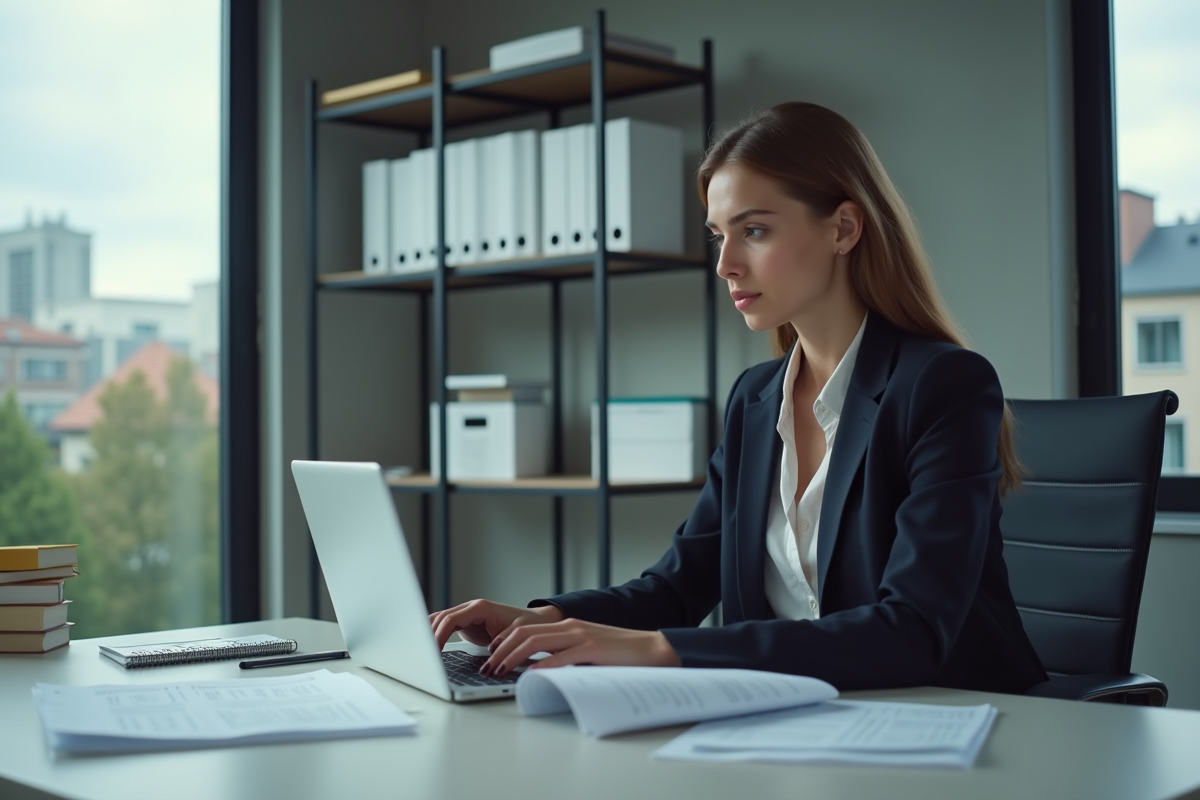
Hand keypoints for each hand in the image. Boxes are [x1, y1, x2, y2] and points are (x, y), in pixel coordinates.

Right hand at [429, 599, 563, 650]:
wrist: (535, 622)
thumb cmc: (528, 626)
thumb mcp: (519, 633)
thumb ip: (504, 641)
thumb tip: (491, 651)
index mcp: (480, 608)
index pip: (451, 618)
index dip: (438, 635)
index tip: (432, 651)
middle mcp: (471, 608)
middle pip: (441, 618)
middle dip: (428, 634)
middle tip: (419, 654)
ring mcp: (467, 615)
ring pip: (440, 620)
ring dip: (428, 633)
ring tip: (418, 651)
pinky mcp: (466, 624)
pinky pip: (445, 626)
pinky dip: (434, 634)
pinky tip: (426, 646)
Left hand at [482, 618, 680, 677]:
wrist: (654, 650)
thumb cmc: (622, 655)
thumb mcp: (587, 651)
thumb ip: (565, 655)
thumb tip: (539, 669)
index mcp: (568, 626)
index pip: (526, 629)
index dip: (504, 642)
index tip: (490, 656)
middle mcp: (571, 627)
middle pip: (524, 633)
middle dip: (500, 651)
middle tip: (488, 668)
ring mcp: (581, 636)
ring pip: (535, 642)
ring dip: (512, 658)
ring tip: (499, 671)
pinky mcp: (592, 649)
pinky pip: (560, 657)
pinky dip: (541, 665)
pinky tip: (529, 675)